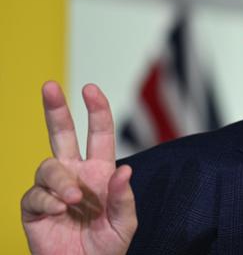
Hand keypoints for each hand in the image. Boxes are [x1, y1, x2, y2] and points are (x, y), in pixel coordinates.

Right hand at [21, 82, 136, 254]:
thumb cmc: (108, 246)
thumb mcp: (125, 223)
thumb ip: (124, 198)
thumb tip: (124, 170)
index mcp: (100, 172)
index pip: (98, 134)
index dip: (96, 110)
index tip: (90, 89)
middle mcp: (75, 174)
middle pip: (62, 134)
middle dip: (55, 109)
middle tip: (50, 86)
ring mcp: (53, 190)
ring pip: (48, 166)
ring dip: (61, 181)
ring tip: (72, 200)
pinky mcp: (34, 208)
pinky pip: (35, 194)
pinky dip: (47, 201)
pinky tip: (59, 212)